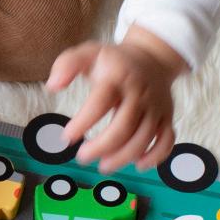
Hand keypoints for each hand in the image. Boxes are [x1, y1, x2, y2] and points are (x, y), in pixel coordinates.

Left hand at [46, 26, 187, 172]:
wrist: (152, 57)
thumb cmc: (114, 61)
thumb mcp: (88, 53)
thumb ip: (67, 65)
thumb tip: (53, 86)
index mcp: (118, 78)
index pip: (100, 103)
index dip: (83, 122)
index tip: (67, 137)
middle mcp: (139, 94)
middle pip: (124, 127)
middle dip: (101, 147)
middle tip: (82, 157)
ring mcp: (155, 107)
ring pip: (143, 138)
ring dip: (123, 157)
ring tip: (103, 165)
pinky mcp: (166, 117)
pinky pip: (166, 140)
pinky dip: (155, 156)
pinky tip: (138, 164)